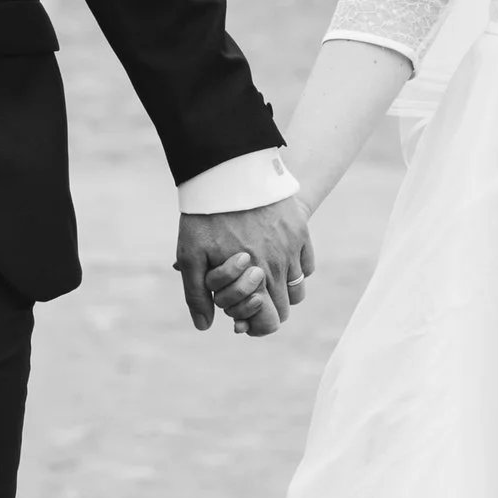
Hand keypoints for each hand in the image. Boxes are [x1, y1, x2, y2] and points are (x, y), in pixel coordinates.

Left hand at [176, 198, 312, 337]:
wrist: (227, 171)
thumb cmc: (204, 215)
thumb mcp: (190, 255)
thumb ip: (196, 294)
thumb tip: (205, 326)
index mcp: (253, 278)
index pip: (270, 322)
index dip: (256, 326)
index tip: (242, 321)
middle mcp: (278, 266)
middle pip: (285, 308)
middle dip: (267, 309)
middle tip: (248, 297)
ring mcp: (292, 248)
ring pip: (298, 289)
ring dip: (282, 291)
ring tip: (261, 279)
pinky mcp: (300, 230)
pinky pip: (307, 265)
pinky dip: (296, 270)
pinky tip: (276, 261)